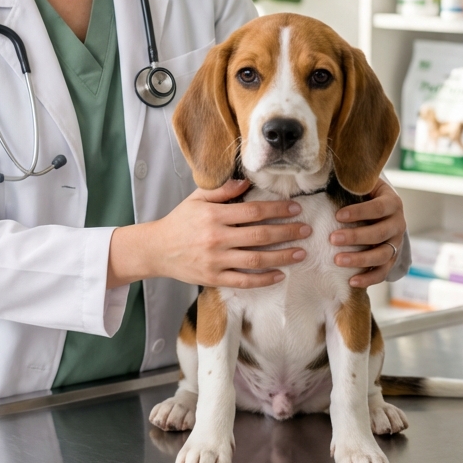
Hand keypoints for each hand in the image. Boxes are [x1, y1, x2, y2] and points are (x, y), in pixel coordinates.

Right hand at [109, 179, 310, 290]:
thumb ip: (222, 190)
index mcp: (214, 215)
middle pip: (260, 236)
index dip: (277, 210)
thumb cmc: (179, 221)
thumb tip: (246, 181)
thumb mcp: (196, 199)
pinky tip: (280, 275)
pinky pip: (244, 281)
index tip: (295, 209)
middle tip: (306, 230)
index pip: (253, 211)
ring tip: (301, 252)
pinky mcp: (214, 278)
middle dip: (287, 232)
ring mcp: (216, 261)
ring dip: (282, 256)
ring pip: (256, 260)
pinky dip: (264, 279)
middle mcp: (217, 238)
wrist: (156, 250)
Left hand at [329, 179, 405, 288]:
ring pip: (381, 255)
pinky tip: (351, 281)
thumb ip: (351, 183)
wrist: (383, 210)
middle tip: (332, 238)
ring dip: (359, 259)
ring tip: (337, 260)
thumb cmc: (366, 195)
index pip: (378, 208)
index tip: (337, 215)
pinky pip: (382, 272)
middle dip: (355, 237)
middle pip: (379, 234)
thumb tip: (325, 179)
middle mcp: (398, 224)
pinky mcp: (391, 259)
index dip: (359, 212)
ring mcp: (396, 243)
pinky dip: (368, 279)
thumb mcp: (364, 185)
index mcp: (392, 203)